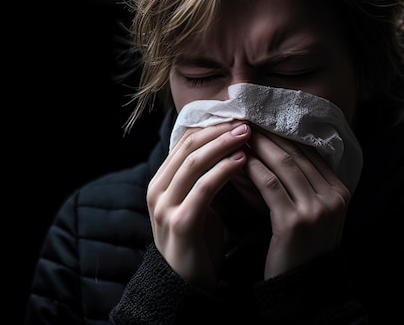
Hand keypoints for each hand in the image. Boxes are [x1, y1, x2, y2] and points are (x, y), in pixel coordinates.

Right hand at [147, 121, 250, 291]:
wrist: (185, 286)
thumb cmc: (196, 242)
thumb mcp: (194, 204)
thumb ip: (201, 179)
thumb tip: (226, 148)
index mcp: (159, 183)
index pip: (184, 143)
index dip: (211, 127)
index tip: (237, 118)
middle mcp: (157, 191)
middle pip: (188, 147)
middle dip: (219, 131)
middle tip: (246, 121)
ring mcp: (165, 207)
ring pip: (194, 163)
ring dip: (223, 145)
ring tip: (247, 135)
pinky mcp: (181, 223)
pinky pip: (204, 188)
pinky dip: (224, 170)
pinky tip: (242, 161)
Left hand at [243, 128, 350, 279]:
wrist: (303, 288)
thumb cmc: (298, 246)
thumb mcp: (305, 210)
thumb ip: (294, 180)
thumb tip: (262, 147)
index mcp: (339, 189)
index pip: (308, 150)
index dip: (281, 132)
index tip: (258, 119)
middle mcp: (334, 195)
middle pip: (296, 152)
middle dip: (268, 133)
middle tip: (242, 118)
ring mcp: (317, 208)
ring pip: (283, 164)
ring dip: (257, 145)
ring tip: (236, 133)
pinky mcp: (295, 221)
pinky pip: (270, 184)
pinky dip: (252, 168)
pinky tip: (236, 159)